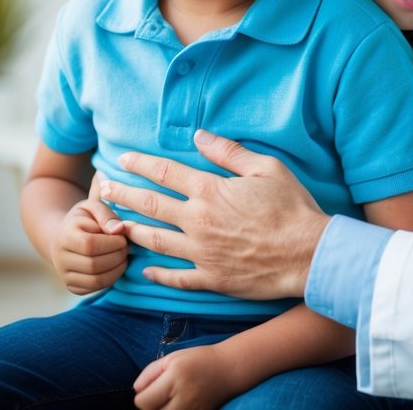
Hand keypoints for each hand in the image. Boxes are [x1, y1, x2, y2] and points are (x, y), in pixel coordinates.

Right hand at [49, 176, 127, 293]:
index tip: (123, 236)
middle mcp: (60, 259)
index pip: (89, 244)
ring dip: (117, 269)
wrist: (66, 236)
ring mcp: (64, 275)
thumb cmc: (85, 219)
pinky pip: (96, 288)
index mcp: (64, 236)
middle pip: (93, 265)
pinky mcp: (72, 287)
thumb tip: (119, 230)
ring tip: (123, 256)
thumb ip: (106, 215)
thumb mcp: (94, 208)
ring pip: (96, 280)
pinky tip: (116, 265)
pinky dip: (112, 278)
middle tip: (127, 247)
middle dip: (117, 256)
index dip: (112, 242)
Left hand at [100, 131, 329, 299]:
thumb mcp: (267, 168)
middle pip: (151, 205)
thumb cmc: (293, 207)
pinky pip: (176, 277)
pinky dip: (157, 273)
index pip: (165, 173)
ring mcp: (202, 253)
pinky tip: (144, 270)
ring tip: (114, 225)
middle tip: (104, 188)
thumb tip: (200, 135)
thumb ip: (229, 152)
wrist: (308, 254)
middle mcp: (198, 222)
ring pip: (155, 241)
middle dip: (123, 195)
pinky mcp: (211, 278)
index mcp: (211, 191)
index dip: (140, 164)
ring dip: (131, 230)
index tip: (122, 159)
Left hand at [134, 343, 246, 409]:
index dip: (143, 396)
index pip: (143, 402)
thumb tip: (136, 391)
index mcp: (174, 377)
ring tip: (171, 400)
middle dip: (152, 406)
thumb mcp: (172, 358)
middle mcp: (183, 396)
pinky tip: (180, 404)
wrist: (229, 369)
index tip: (152, 389)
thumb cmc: (199, 360)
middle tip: (162, 395)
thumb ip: (149, 373)